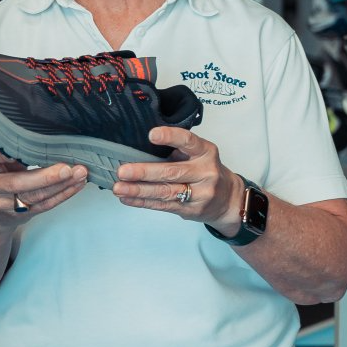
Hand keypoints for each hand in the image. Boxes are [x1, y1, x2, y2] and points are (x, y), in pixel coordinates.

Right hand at [0, 145, 86, 225]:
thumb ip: (13, 149)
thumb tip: (46, 134)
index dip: (9, 153)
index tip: (29, 145)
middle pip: (17, 183)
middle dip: (45, 177)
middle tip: (66, 168)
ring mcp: (6, 203)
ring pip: (35, 196)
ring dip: (61, 185)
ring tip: (78, 173)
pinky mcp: (22, 214)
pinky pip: (45, 205)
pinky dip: (64, 194)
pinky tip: (76, 184)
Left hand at [112, 127, 243, 231]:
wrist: (228, 199)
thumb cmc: (206, 170)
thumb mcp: (200, 154)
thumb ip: (178, 150)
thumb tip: (138, 148)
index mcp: (206, 152)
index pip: (189, 141)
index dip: (170, 137)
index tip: (151, 135)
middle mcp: (205, 172)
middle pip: (172, 172)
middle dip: (144, 172)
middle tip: (123, 171)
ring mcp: (200, 194)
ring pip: (165, 192)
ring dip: (138, 190)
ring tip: (118, 187)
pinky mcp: (190, 210)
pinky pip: (162, 206)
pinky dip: (142, 202)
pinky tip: (127, 198)